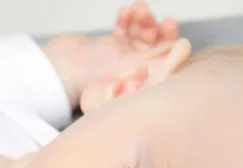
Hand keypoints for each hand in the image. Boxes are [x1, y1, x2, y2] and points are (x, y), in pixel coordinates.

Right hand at [43, 1, 178, 108]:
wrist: (62, 68)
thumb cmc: (91, 76)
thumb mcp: (130, 69)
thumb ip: (155, 62)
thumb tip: (180, 52)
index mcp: (143, 81)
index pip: (166, 61)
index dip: (171, 40)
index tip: (169, 25)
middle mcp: (136, 71)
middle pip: (155, 44)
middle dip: (154, 26)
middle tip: (149, 17)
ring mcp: (124, 57)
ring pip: (140, 32)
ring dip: (140, 18)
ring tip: (136, 11)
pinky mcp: (111, 46)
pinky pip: (124, 28)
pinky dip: (126, 19)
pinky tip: (124, 13)